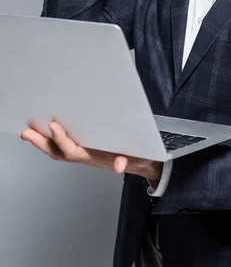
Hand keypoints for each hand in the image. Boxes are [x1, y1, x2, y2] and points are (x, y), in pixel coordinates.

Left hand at [21, 121, 162, 181]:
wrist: (140, 160)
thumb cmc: (135, 155)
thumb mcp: (133, 157)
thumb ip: (125, 160)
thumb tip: (119, 166)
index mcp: (94, 157)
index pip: (73, 150)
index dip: (62, 140)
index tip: (54, 126)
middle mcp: (84, 154)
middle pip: (58, 152)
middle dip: (42, 143)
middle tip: (27, 133)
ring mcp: (83, 151)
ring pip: (57, 149)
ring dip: (42, 142)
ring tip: (28, 132)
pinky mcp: (83, 145)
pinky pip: (62, 145)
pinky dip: (50, 139)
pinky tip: (42, 131)